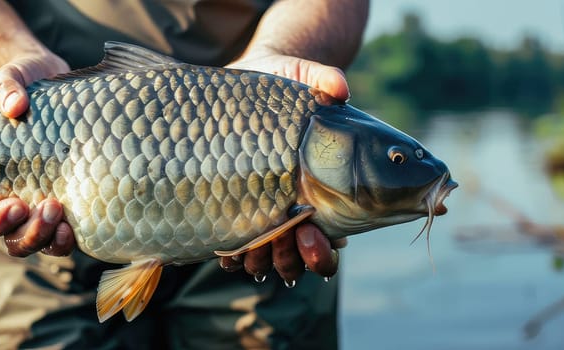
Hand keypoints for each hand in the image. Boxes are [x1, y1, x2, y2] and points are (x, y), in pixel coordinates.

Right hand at [0, 52, 74, 256]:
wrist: (52, 83)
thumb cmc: (22, 85)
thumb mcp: (11, 78)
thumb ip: (6, 86)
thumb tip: (14, 105)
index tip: (12, 204)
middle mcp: (10, 200)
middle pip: (9, 237)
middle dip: (25, 231)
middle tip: (42, 209)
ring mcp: (38, 206)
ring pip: (35, 242)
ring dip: (45, 236)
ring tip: (58, 213)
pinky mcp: (66, 203)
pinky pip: (62, 235)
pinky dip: (67, 237)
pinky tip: (75, 226)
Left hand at [220, 54, 350, 282]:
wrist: (241, 86)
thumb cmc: (280, 84)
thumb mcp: (302, 76)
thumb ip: (323, 79)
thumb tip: (339, 88)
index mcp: (322, 193)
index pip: (331, 239)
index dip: (322, 248)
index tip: (311, 230)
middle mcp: (293, 213)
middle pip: (297, 259)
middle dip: (290, 259)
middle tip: (281, 241)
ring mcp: (261, 217)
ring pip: (265, 261)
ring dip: (259, 262)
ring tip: (249, 251)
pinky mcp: (231, 213)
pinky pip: (233, 249)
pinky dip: (230, 256)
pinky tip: (224, 250)